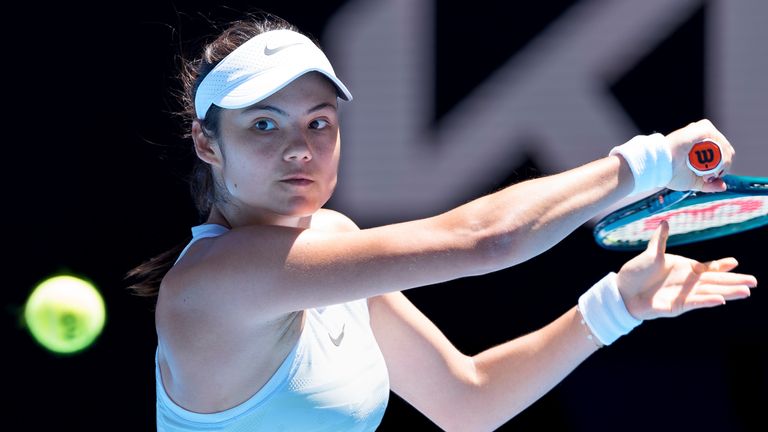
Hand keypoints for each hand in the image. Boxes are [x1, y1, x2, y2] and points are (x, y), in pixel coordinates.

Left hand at [616, 221, 755, 319]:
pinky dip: (707, 301)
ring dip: (728, 293)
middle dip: (734, 281)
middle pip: (715, 282)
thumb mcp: (651, 254)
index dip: (721, 266)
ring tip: (746, 292)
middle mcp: (687, 283)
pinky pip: (695, 303)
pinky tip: (721, 299)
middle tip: (754, 282)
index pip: (707, 268)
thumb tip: (665, 222)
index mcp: (684, 269)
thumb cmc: (635, 273)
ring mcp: (683, 295)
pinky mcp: (677, 306)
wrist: (621, 291)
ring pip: (711, 293)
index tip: (735, 262)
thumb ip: (660, 240)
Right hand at [665, 119, 733, 192]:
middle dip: (723, 165)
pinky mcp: (703, 128)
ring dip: (724, 161)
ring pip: (724, 146)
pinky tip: (713, 164)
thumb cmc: (670, 173)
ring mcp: (702, 131)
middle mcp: (701, 136)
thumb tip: (723, 187)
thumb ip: (708, 184)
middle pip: (725, 149)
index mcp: (697, 145)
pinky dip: (722, 155)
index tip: (710, 178)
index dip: (721, 167)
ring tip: (712, 171)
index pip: (720, 153)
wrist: (659, 167)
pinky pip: (720, 141)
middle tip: (712, 175)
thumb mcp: (693, 182)